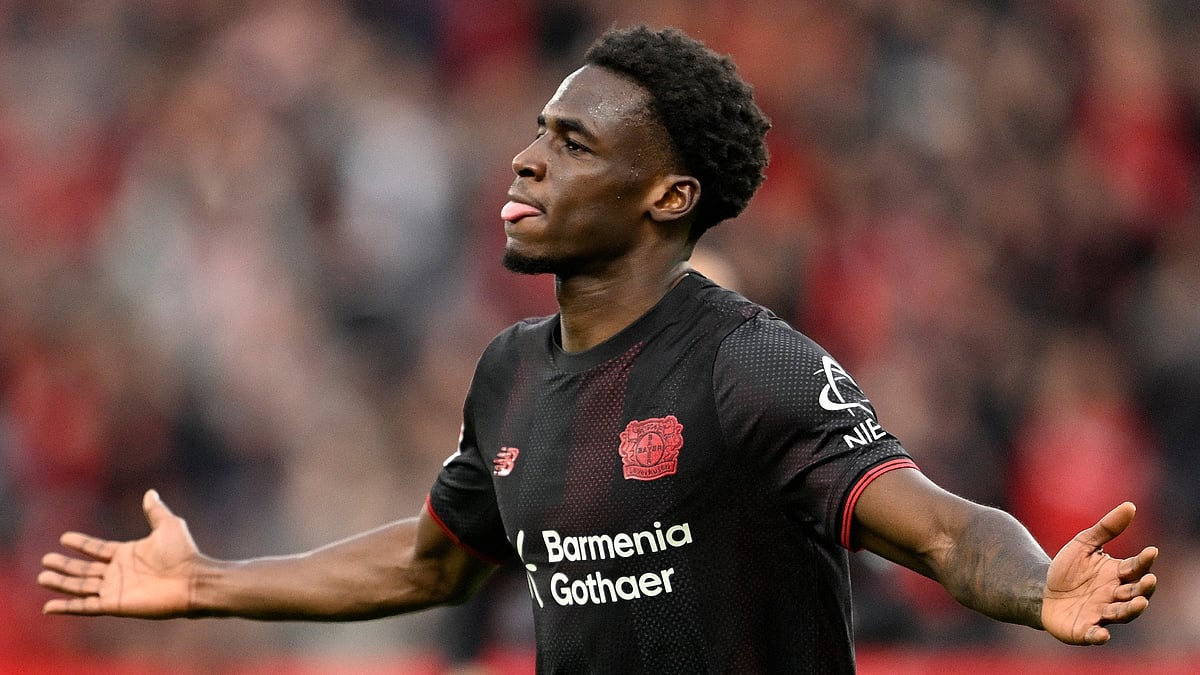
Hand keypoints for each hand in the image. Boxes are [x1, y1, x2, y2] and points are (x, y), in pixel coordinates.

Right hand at [39, 490, 200, 617]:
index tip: (64, 538)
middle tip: (45, 560)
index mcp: (127, 553)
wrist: (193, 580)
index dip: (81, 544)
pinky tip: (49, 606)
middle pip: (84, 569)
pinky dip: (67, 607)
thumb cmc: (183, 553)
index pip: (97, 549)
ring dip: (61, 583)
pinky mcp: (114, 604)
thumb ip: (155, 510)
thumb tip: (150, 492)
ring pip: (81, 586)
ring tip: (43, 577)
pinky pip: (85, 606)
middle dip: (65, 565)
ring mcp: (115, 589)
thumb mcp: (168, 525)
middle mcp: (118, 572)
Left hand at [1041, 502, 1157, 644]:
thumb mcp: (1084, 544)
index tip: (1151, 551)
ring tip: (1139, 603)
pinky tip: (1102, 634)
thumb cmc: (1068, 569)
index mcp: (1117, 575)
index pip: (1136, 568)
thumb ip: (1106, 528)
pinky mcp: (1084, 630)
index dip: (1144, 561)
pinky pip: (1094, 634)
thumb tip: (1130, 505)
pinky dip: (1099, 635)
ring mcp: (1101, 614)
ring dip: (1130, 610)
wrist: (1041, 590)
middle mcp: (1114, 596)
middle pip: (1134, 593)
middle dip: (1143, 589)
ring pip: (1121, 614)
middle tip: (1149, 581)